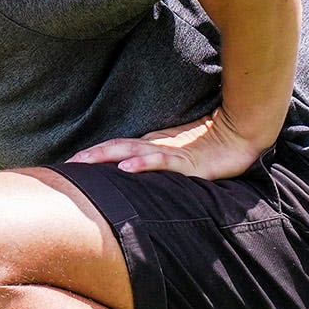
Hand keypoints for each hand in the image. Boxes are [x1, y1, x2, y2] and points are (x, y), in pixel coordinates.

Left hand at [65, 110, 266, 181]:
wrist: (240, 137)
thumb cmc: (207, 147)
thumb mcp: (173, 156)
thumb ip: (152, 160)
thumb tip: (127, 171)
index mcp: (150, 145)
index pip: (115, 148)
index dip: (93, 153)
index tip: (69, 163)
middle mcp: (155, 146)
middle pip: (117, 147)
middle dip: (92, 156)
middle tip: (68, 164)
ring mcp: (170, 153)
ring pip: (133, 151)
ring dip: (107, 157)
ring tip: (86, 162)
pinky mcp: (187, 162)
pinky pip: (161, 162)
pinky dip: (142, 164)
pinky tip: (126, 168)